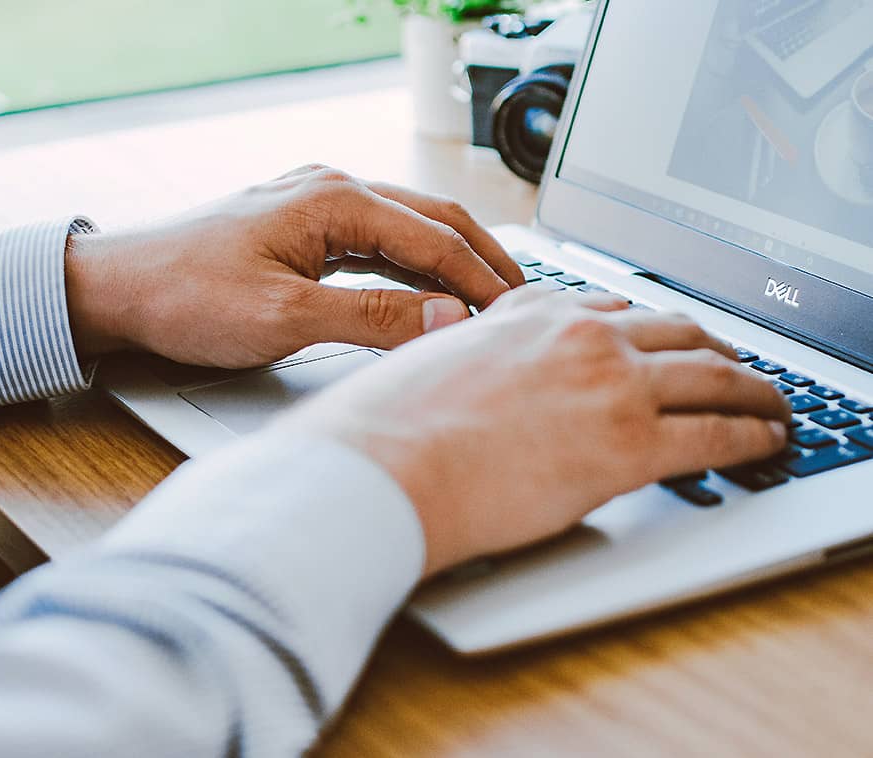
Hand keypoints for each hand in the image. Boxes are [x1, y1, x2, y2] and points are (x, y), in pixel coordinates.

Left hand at [65, 165, 522, 365]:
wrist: (119, 288)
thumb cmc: (187, 295)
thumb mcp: (286, 317)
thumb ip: (373, 317)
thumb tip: (448, 318)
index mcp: (333, 200)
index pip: (435, 237)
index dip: (482, 277)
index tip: (514, 313)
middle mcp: (332, 190)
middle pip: (433, 219)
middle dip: (482, 258)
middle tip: (521, 297)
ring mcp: (318, 205)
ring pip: (409, 228)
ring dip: (451, 261)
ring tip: (489, 297)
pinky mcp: (306, 228)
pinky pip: (379, 242)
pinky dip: (414, 268)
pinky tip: (430, 292)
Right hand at [283, 289, 791, 577]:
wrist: (382, 467)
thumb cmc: (388, 426)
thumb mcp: (429, 359)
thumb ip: (469, 346)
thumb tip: (470, 347)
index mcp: (529, 314)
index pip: (615, 306)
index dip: (655, 325)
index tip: (669, 339)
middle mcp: (578, 336)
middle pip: (678, 329)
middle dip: (717, 348)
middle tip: (734, 368)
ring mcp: (610, 384)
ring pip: (714, 373)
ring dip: (753, 388)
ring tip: (769, 403)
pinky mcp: (628, 444)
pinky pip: (718, 432)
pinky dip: (752, 435)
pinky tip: (763, 442)